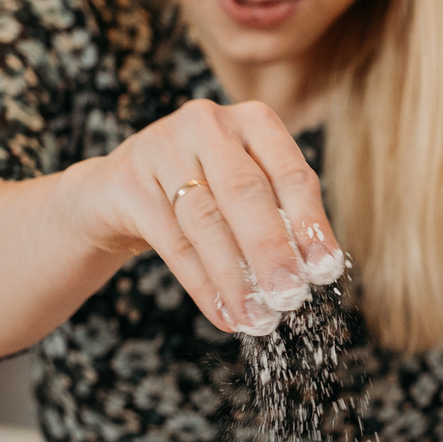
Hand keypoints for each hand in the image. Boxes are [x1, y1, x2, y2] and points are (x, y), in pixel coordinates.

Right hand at [64, 96, 341, 334]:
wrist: (117, 192)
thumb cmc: (202, 192)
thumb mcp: (244, 193)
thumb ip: (280, 218)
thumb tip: (315, 271)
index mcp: (254, 122)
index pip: (292, 174)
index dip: (310, 224)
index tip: (325, 270)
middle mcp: (208, 124)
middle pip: (246, 192)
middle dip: (272, 250)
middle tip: (290, 297)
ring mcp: (162, 147)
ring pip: (206, 221)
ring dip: (236, 278)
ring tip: (256, 319)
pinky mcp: (128, 181)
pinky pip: (172, 241)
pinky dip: (202, 284)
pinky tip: (222, 313)